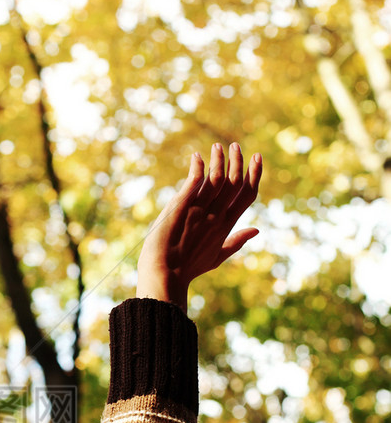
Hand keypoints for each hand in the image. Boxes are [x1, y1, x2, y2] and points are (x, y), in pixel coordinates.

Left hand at [136, 143, 261, 311]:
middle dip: (238, 161)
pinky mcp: (181, 207)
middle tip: (237, 146)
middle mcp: (216, 216)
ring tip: (218, 146)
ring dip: (219, 159)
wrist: (165, 276)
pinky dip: (197, 167)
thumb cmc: (188, 269)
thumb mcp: (217, 257)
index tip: (257, 158)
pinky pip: (193, 181)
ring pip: (216, 178)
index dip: (254, 175)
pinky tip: (196, 157)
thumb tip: (256, 230)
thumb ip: (236, 241)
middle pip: (234, 182)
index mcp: (226, 226)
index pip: (247, 195)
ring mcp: (199, 210)